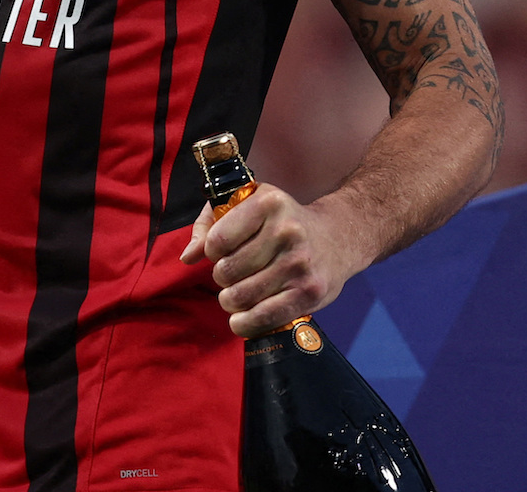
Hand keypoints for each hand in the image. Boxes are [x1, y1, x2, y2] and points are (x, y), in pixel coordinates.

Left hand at [178, 185, 365, 337]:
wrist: (338, 238)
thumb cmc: (283, 221)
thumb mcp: (249, 205)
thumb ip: (211, 224)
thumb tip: (188, 257)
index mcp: (268, 203)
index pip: (218, 240)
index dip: (211, 252)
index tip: (220, 253)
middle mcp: (286, 232)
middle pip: (226, 271)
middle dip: (222, 278)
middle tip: (232, 275)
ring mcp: (299, 264)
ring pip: (241, 296)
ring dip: (231, 301)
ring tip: (237, 294)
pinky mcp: (309, 293)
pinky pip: (263, 316)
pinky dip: (244, 323)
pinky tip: (241, 318)